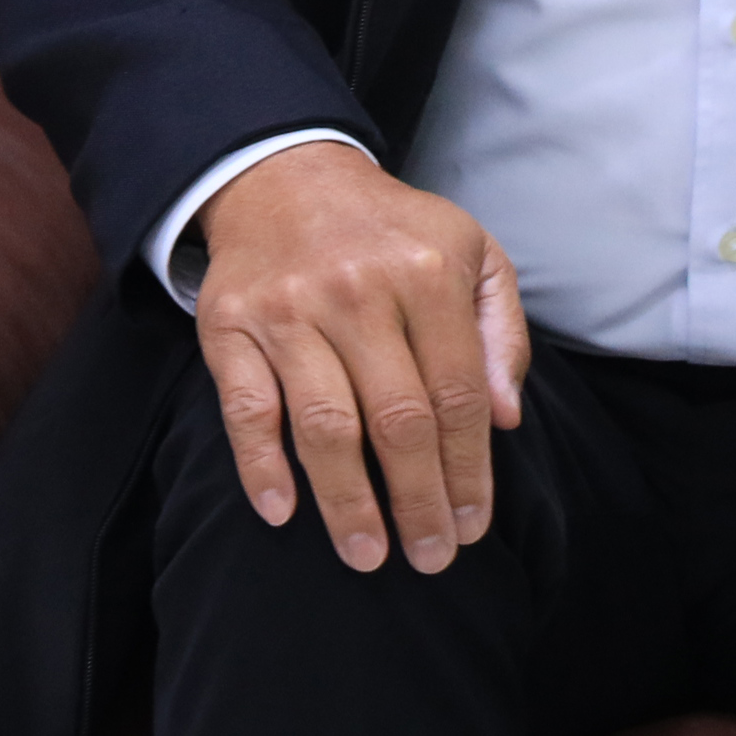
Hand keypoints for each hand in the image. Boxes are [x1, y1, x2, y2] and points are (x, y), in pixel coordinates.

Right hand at [192, 140, 528, 577]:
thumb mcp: (472, 253)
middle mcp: (359, 290)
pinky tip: (284, 512)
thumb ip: (501, 332)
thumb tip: (504, 418)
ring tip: (368, 554)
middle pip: (398, 421)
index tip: (473, 525)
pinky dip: (261, 466)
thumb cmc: (393, 232)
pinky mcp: (231, 326)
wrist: (288, 177)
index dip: (469, 470)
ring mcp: (290, 310)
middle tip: (431, 558)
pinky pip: (246, 408)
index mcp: (427, 274)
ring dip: (348, 501)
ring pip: (325, 425)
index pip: (458, 394)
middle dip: (419, 500)